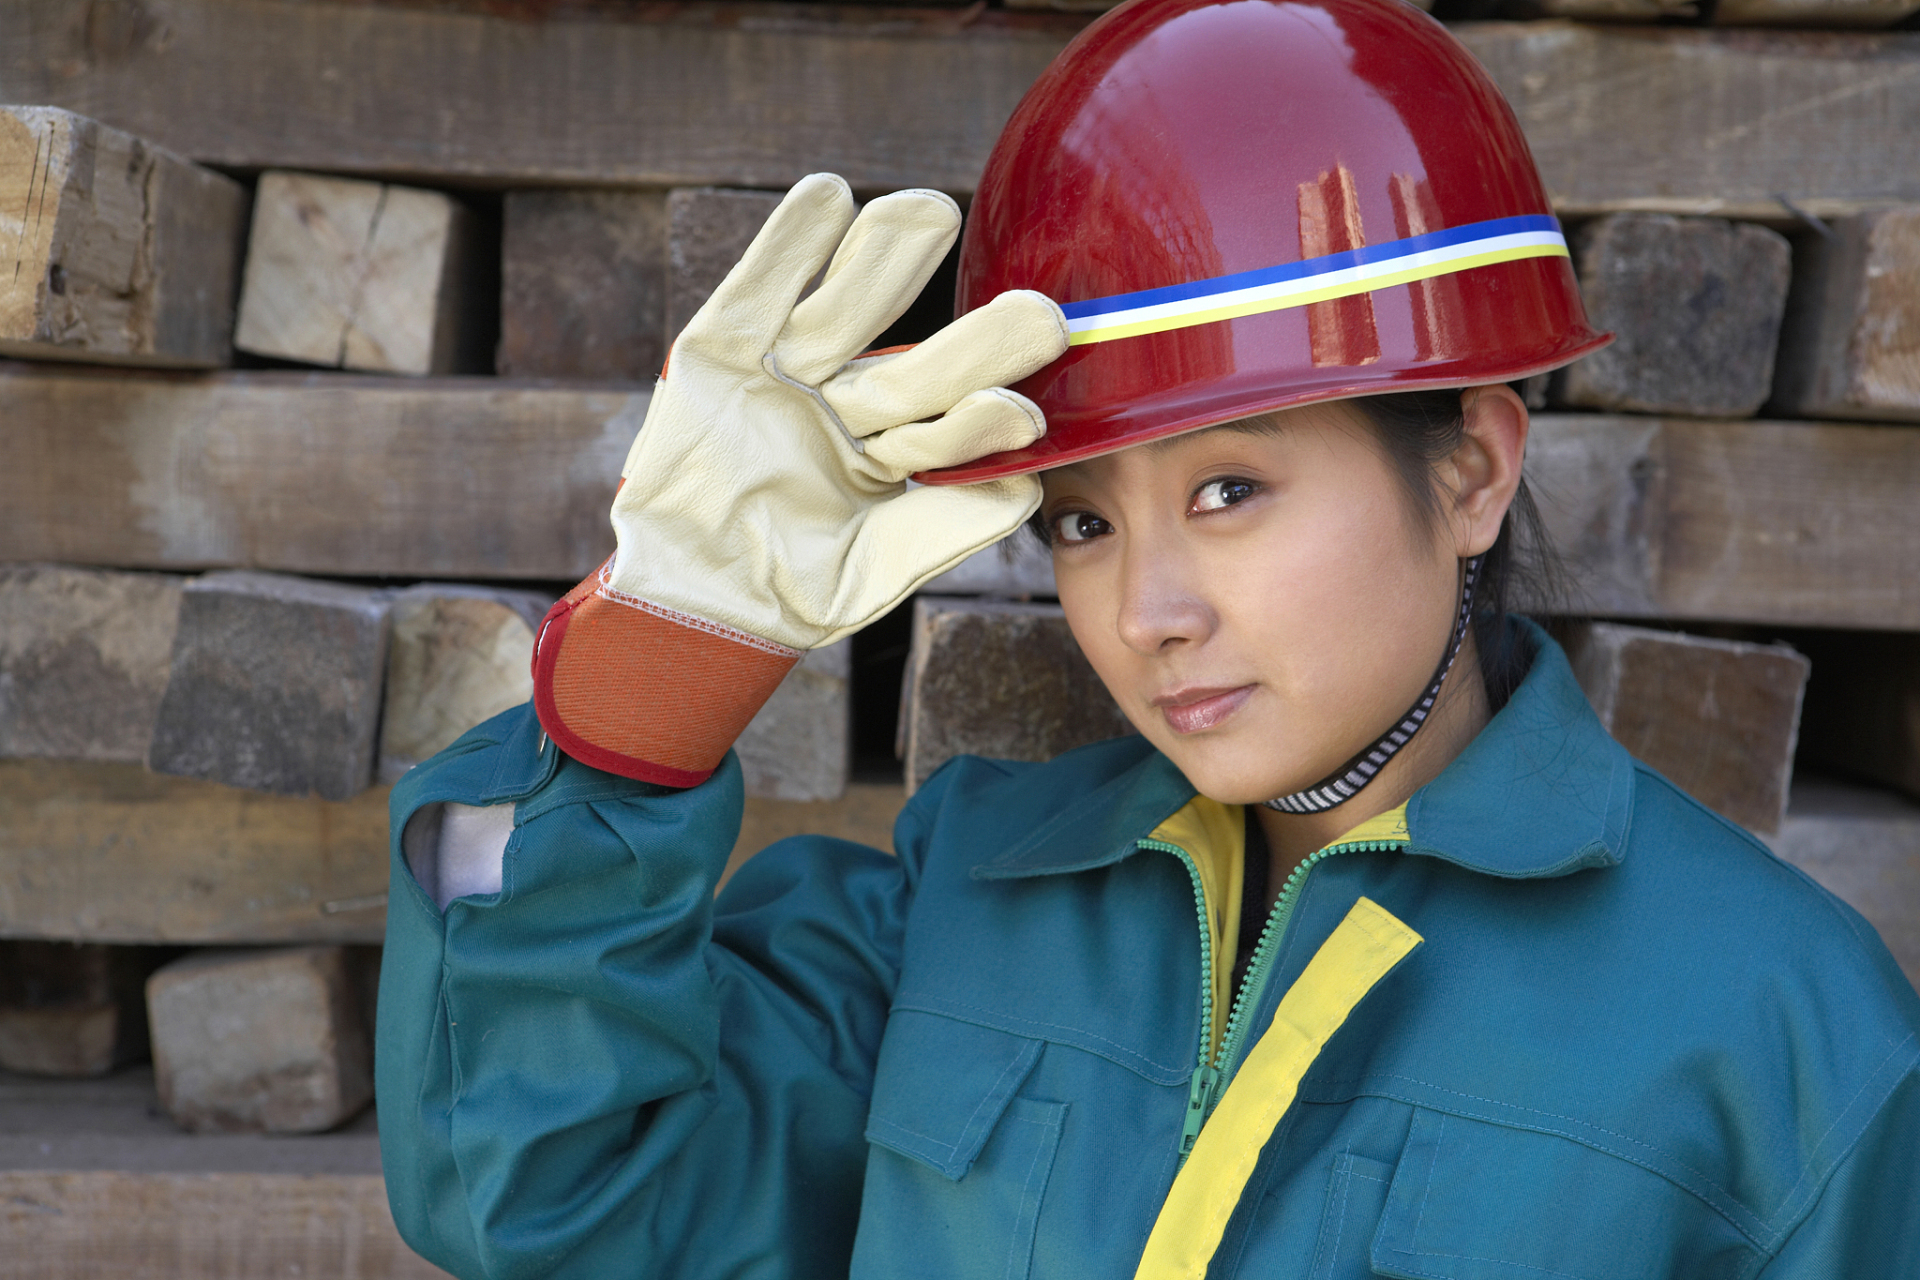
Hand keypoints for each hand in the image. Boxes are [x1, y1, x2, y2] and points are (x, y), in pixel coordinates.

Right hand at [533, 173, 1067, 784]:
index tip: (1024, 412)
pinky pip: (756, 293)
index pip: (948, 434)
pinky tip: (828, 197)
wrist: (686, 601)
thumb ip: (944, 530)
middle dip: (973, 342)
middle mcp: (851, 406)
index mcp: (893, 455)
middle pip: (918, 368)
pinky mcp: (719, 351)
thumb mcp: (870, 571)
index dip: (980, 423)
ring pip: (845, 314)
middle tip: (1038, 314)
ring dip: (887, 262)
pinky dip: (787, 247)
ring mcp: (788, 374)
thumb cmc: (785, 592)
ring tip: (932, 212)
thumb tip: (1027, 491)